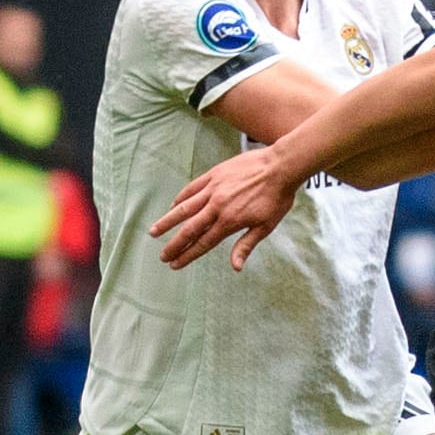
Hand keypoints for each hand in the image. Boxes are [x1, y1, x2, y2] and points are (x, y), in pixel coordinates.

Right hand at [149, 148, 296, 270]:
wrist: (280, 166)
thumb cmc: (277, 198)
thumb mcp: (265, 226)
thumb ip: (246, 245)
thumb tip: (235, 267)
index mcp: (229, 222)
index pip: (203, 243)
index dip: (188, 256)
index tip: (175, 265)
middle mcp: (217, 206)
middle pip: (189, 229)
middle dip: (174, 245)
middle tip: (162, 256)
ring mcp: (213, 189)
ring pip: (184, 208)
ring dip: (168, 221)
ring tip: (154, 231)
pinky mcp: (214, 175)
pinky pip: (192, 188)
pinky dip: (180, 198)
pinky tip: (172, 206)